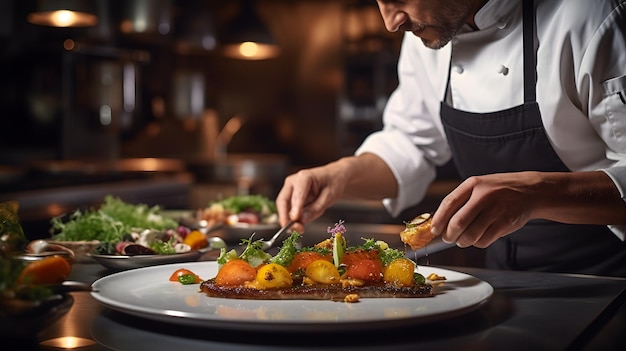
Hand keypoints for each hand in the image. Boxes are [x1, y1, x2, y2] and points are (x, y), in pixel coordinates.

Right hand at [276, 163, 347, 232]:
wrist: (334, 178)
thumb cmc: (333, 183)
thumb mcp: (330, 196)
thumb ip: (316, 208)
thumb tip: (302, 220)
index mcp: (304, 177)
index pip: (297, 194)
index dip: (295, 207)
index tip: (295, 219)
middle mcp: (293, 182)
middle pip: (283, 200)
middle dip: (286, 216)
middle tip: (294, 229)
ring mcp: (290, 190)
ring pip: (284, 207)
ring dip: (288, 219)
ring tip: (299, 229)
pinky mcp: (291, 198)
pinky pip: (288, 210)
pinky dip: (292, 219)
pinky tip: (299, 225)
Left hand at [430, 170, 625, 247]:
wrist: (530, 191)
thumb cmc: (498, 191)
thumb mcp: (479, 187)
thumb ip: (461, 201)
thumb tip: (438, 222)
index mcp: (473, 184)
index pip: (448, 203)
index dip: (438, 220)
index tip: (433, 230)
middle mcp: (484, 196)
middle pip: (457, 223)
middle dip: (449, 235)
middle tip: (448, 238)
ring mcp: (495, 210)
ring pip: (470, 235)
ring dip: (463, 242)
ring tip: (463, 239)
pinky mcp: (505, 223)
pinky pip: (484, 240)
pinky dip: (477, 243)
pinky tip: (479, 237)